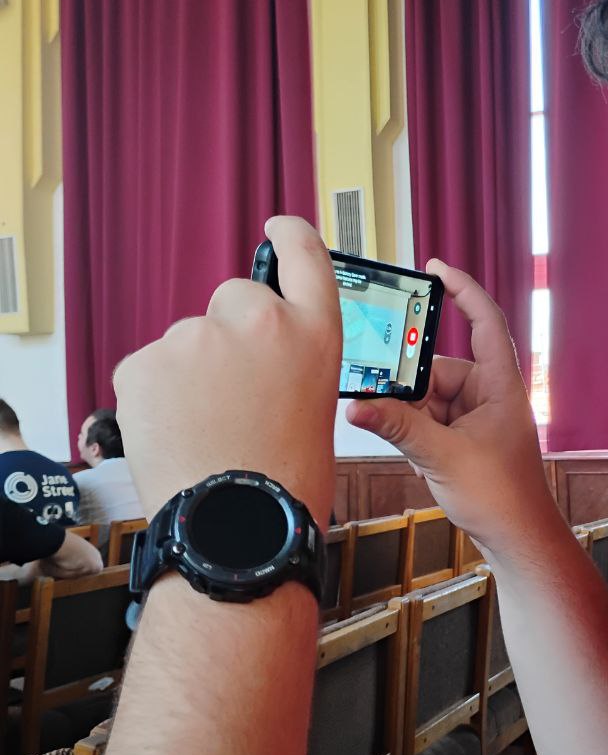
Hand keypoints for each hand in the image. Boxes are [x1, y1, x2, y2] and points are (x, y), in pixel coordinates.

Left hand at [114, 217, 340, 526]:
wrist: (237, 527)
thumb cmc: (285, 480)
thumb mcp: (315, 403)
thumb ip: (288, 357)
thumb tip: (249, 349)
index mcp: (314, 334)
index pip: (305, 256)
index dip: (289, 235)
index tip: (277, 227)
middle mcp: (259, 321)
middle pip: (233, 299)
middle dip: (230, 335)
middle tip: (234, 394)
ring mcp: (197, 337)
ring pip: (188, 341)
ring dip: (192, 372)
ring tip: (207, 427)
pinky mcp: (146, 361)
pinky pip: (150, 368)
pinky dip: (159, 395)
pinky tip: (178, 432)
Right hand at [345, 261, 553, 554]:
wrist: (517, 540)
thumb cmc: (501, 497)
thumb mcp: (442, 457)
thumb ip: (399, 427)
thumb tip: (357, 405)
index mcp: (499, 385)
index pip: (484, 320)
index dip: (463, 289)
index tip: (435, 267)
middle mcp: (488, 395)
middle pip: (438, 368)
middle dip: (410, 383)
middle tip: (380, 387)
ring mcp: (475, 418)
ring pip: (428, 398)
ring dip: (409, 414)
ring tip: (401, 435)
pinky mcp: (462, 440)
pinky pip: (428, 420)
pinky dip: (413, 431)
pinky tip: (409, 450)